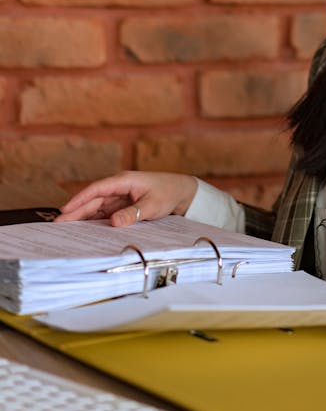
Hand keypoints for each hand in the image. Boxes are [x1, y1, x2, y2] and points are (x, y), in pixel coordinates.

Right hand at [55, 171, 197, 226]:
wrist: (182, 192)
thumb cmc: (168, 193)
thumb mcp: (152, 205)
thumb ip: (132, 214)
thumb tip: (113, 223)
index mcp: (124, 181)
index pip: (97, 189)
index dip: (80, 199)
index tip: (65, 210)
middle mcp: (119, 187)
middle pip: (93, 200)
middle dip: (76, 211)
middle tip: (58, 224)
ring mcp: (120, 197)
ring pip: (97, 208)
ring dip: (83, 217)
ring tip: (65, 229)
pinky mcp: (123, 206)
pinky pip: (106, 213)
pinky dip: (96, 221)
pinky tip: (85, 230)